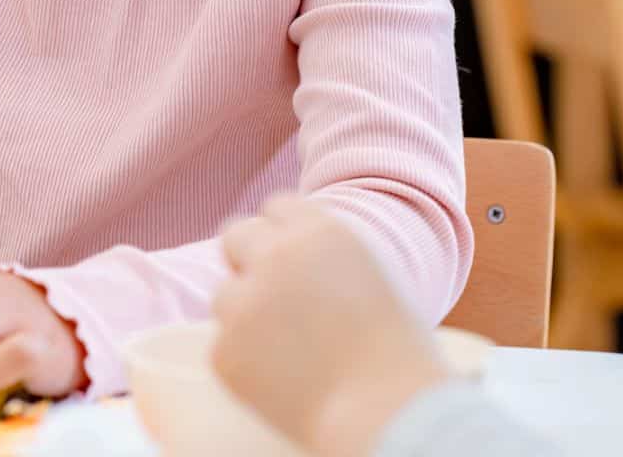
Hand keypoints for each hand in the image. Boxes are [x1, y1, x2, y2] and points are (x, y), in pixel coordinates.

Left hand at [212, 195, 449, 456]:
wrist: (389, 416)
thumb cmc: (397, 355)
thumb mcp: (372, 279)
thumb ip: (325, 258)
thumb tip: (293, 257)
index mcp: (320, 231)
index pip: (277, 207)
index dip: (281, 233)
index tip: (285, 254)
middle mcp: (275, 256)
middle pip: (235, 236)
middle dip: (246, 258)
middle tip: (265, 292)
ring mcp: (243, 302)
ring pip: (225, 294)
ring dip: (245, 313)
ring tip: (292, 351)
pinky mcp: (225, 350)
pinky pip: (225, 346)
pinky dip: (246, 362)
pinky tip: (284, 381)